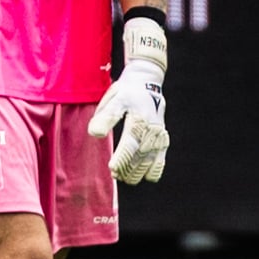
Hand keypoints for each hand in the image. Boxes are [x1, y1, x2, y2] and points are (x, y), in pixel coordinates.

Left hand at [88, 16, 167, 183]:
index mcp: (139, 119)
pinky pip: (160, 162)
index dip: (121, 159)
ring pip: (149, 163)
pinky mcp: (163, 140)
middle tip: (114, 173)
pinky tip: (141, 174)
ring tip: (123, 176)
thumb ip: (105, 117)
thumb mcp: (113, 99)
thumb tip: (94, 134)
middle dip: (126, 169)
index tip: (112, 168)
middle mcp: (152, 129)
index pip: (130, 144)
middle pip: (139, 158)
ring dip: (136, 173)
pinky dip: (151, 172)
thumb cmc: (126, 92)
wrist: (148, 81)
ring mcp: (159, 136)